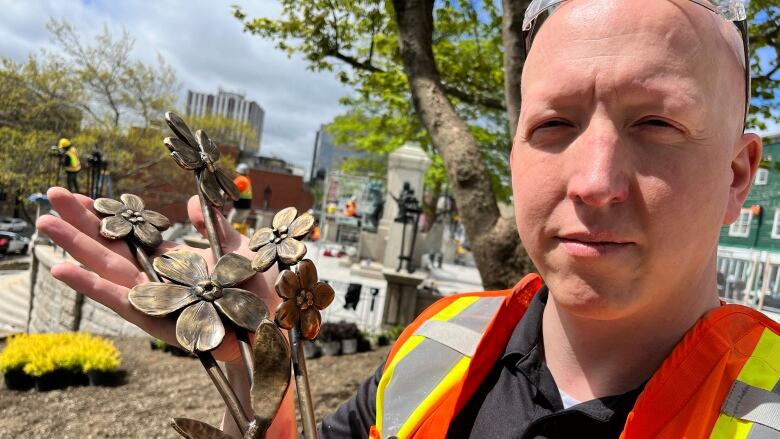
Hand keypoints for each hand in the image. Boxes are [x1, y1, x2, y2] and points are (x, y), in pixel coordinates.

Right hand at [36, 187, 280, 363]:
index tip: (83, 194)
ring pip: (106, 271)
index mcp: (173, 262)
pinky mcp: (156, 321)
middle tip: (51, 194)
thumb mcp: (237, 250)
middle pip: (111, 247)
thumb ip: (214, 226)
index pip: (132, 235)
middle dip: (80, 222)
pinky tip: (62, 269)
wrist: (273, 327)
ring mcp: (153, 301)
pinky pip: (120, 302)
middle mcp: (157, 280)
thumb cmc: (257, 290)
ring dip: (74, 248)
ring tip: (44, 223)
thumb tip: (192, 202)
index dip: (107, 215)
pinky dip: (91, 287)